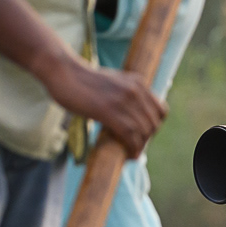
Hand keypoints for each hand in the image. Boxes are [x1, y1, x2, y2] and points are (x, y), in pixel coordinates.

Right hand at [40, 54, 165, 156]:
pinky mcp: (108, 111)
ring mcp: (123, 101)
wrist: (63, 71)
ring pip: (143, 131)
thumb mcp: (114, 82)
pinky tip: (130, 154)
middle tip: (136, 146)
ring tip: (132, 152)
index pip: (161, 111)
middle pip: (153, 123)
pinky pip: (130, 135)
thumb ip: (127, 95)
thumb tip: (133, 116)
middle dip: (147, 138)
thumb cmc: (84, 80)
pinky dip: (133, 148)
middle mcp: (135, 91)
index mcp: (138, 83)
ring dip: (140, 146)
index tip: (145, 134)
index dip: (155, 126)